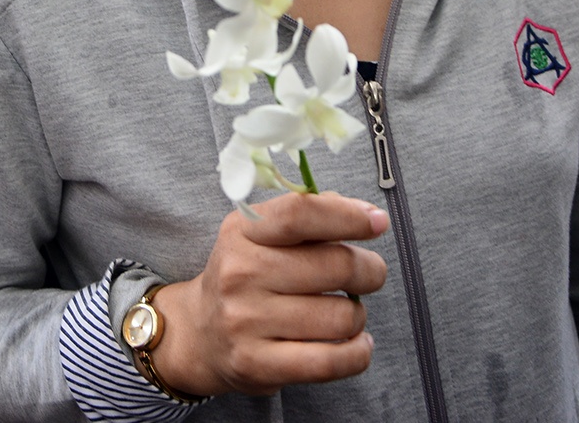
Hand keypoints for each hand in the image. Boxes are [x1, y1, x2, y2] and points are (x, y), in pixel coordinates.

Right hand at [150, 193, 388, 398]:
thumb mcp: (261, 235)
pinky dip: (358, 353)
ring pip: (341, 316)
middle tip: (368, 275)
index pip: (300, 213)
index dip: (348, 216)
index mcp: (242, 231)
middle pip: (336, 265)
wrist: (200, 333)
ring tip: (346, 313)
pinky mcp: (257, 365)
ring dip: (358, 315)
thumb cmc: (246, 277)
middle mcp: (240, 273)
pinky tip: (356, 344)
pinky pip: (331, 361)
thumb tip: (367, 216)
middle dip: (369, 270)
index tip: (378, 222)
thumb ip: (310, 216)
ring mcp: (245, 321)